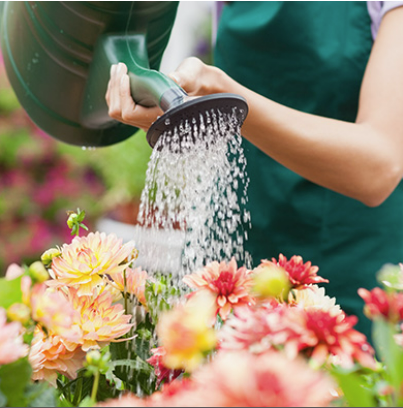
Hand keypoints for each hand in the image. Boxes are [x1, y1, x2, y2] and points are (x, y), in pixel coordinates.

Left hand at [105, 59, 226, 129]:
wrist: (201, 88)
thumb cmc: (197, 81)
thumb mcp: (192, 76)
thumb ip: (184, 78)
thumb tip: (173, 79)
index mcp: (161, 117)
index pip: (130, 113)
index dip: (123, 94)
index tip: (126, 74)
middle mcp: (151, 123)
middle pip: (119, 112)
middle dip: (115, 88)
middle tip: (118, 67)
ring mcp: (145, 121)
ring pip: (117, 110)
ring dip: (113, 89)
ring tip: (116, 68)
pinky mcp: (142, 114)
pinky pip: (121, 107)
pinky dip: (116, 92)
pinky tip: (119, 76)